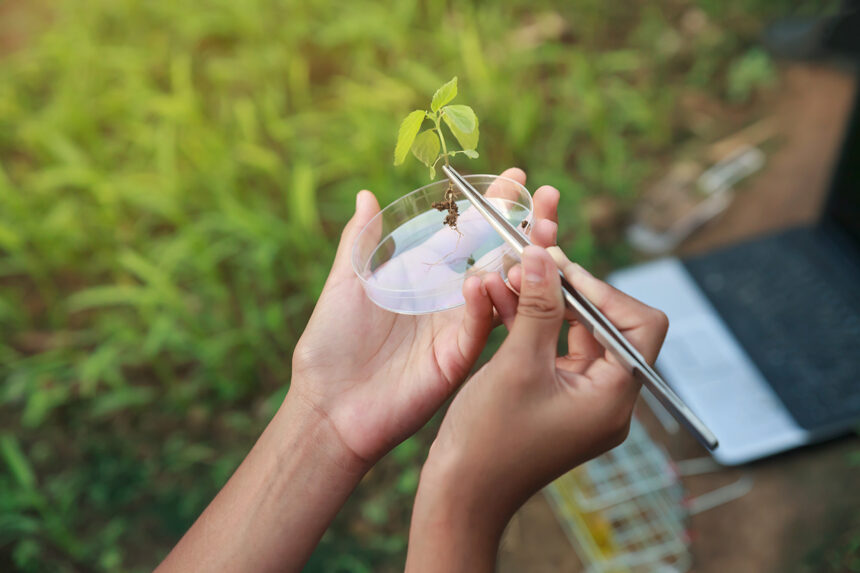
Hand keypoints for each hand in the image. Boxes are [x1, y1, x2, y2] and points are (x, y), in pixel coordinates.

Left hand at [289, 168, 558, 466]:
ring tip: (538, 233)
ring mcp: (455, 328)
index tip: (516, 177)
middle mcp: (446, 299)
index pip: (465, 233)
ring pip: (499, 289)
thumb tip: (366, 195)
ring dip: (521, 261)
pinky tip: (481, 281)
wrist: (328, 406)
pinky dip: (484, 303)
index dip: (490, 206)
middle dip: (522, 227)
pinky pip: (479, 326)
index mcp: (423, 276)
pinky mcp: (456, 357)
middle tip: (546, 199)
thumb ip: (360, 242)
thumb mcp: (344, 284)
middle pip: (494, 256)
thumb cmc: (329, 346)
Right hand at [406, 191, 668, 571]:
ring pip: (579, 335)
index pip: (639, 325)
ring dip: (547, 304)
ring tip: (510, 276)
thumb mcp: (517, 363)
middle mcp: (609, 400)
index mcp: (614, 398)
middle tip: (532, 262)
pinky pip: (557, 352)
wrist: (461, 493)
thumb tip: (545, 256)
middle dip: (570, 291)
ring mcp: (584, 402)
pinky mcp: (560, 401)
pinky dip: (535, 326)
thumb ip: (538, 305)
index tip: (561, 267)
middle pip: (608, 325)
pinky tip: (504, 302)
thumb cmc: (489, 439)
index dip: (603, 290)